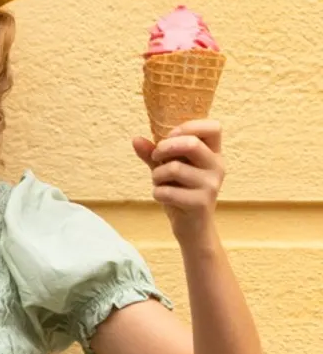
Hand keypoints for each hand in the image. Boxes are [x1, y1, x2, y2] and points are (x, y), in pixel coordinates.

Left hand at [132, 119, 224, 245]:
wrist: (192, 226)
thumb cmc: (180, 191)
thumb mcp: (166, 168)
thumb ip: (153, 153)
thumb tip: (136, 139)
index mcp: (213, 153)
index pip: (213, 127)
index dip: (188, 127)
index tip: (169, 136)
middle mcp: (217, 166)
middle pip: (192, 144)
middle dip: (164, 148)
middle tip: (156, 157)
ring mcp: (211, 185)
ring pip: (174, 169)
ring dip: (157, 176)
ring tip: (160, 183)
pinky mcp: (201, 203)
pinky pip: (168, 191)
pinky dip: (157, 193)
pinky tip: (163, 197)